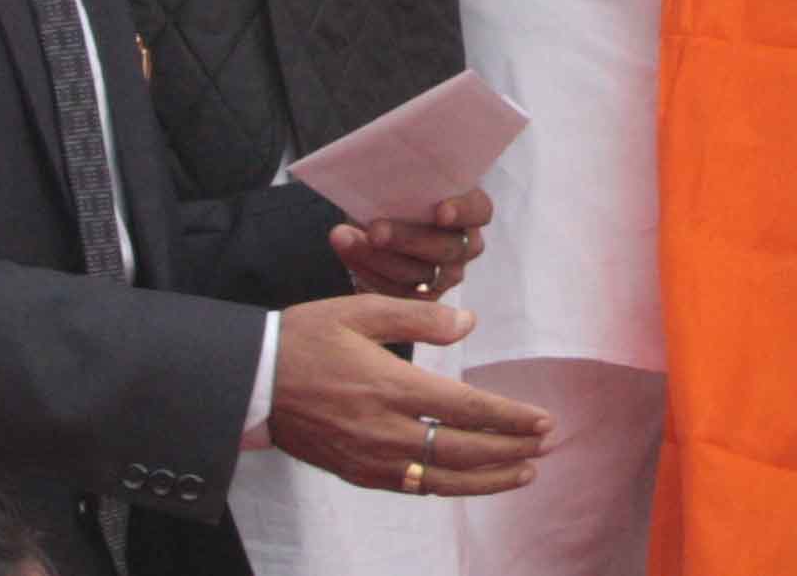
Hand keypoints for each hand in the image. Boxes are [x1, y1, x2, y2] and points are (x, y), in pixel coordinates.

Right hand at [266, 295, 552, 496]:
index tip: (544, 422)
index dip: (510, 419)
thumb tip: (470, 323)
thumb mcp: (361, 310)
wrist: (249, 382)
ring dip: (487, 478)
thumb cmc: (305, 338)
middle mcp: (385, 430)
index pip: (467, 409)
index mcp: (392, 386)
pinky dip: (448, 486)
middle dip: (511, 450)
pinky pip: (412, 486)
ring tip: (524, 473)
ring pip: (441, 478)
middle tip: (547, 446)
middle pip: (462, 450)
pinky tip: (471, 481)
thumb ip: (420, 317)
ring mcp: (370, 457)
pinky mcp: (356, 472)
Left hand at [331, 186, 491, 303]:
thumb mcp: (406, 178)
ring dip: (379, 257)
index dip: (463, 212)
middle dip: (408, 239)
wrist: (379, 219)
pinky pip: (396, 293)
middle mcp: (464, 246)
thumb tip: (387, 159)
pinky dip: (367, 271)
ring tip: (346, 238)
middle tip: (376, 229)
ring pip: (419, 274)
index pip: (480, 211)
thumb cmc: (398, 193)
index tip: (440, 211)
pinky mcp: (417, 297)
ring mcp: (444, 275)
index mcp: (471, 211)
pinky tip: (347, 250)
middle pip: (447, 248)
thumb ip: (407, 174)